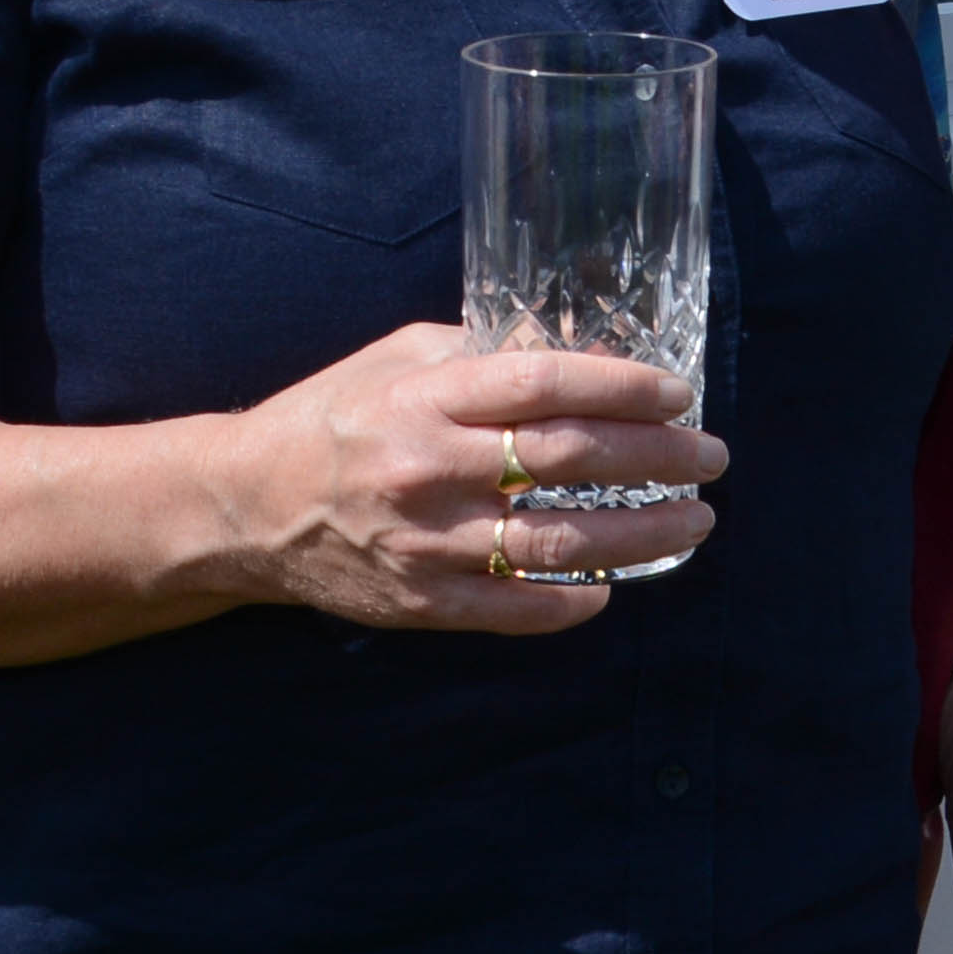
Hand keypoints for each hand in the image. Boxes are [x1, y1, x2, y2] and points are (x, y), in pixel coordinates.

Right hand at [206, 323, 719, 623]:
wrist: (241, 507)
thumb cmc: (332, 419)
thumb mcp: (399, 361)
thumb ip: (485, 352)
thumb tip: (581, 343)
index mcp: (425, 399)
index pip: (546, 385)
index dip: (625, 388)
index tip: (680, 396)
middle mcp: (427, 468)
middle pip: (569, 458)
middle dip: (658, 457)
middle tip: (711, 457)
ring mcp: (424, 542)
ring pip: (558, 540)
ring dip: (643, 534)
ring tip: (695, 520)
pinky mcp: (418, 602)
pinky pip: (515, 609)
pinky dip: (573, 601)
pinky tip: (612, 586)